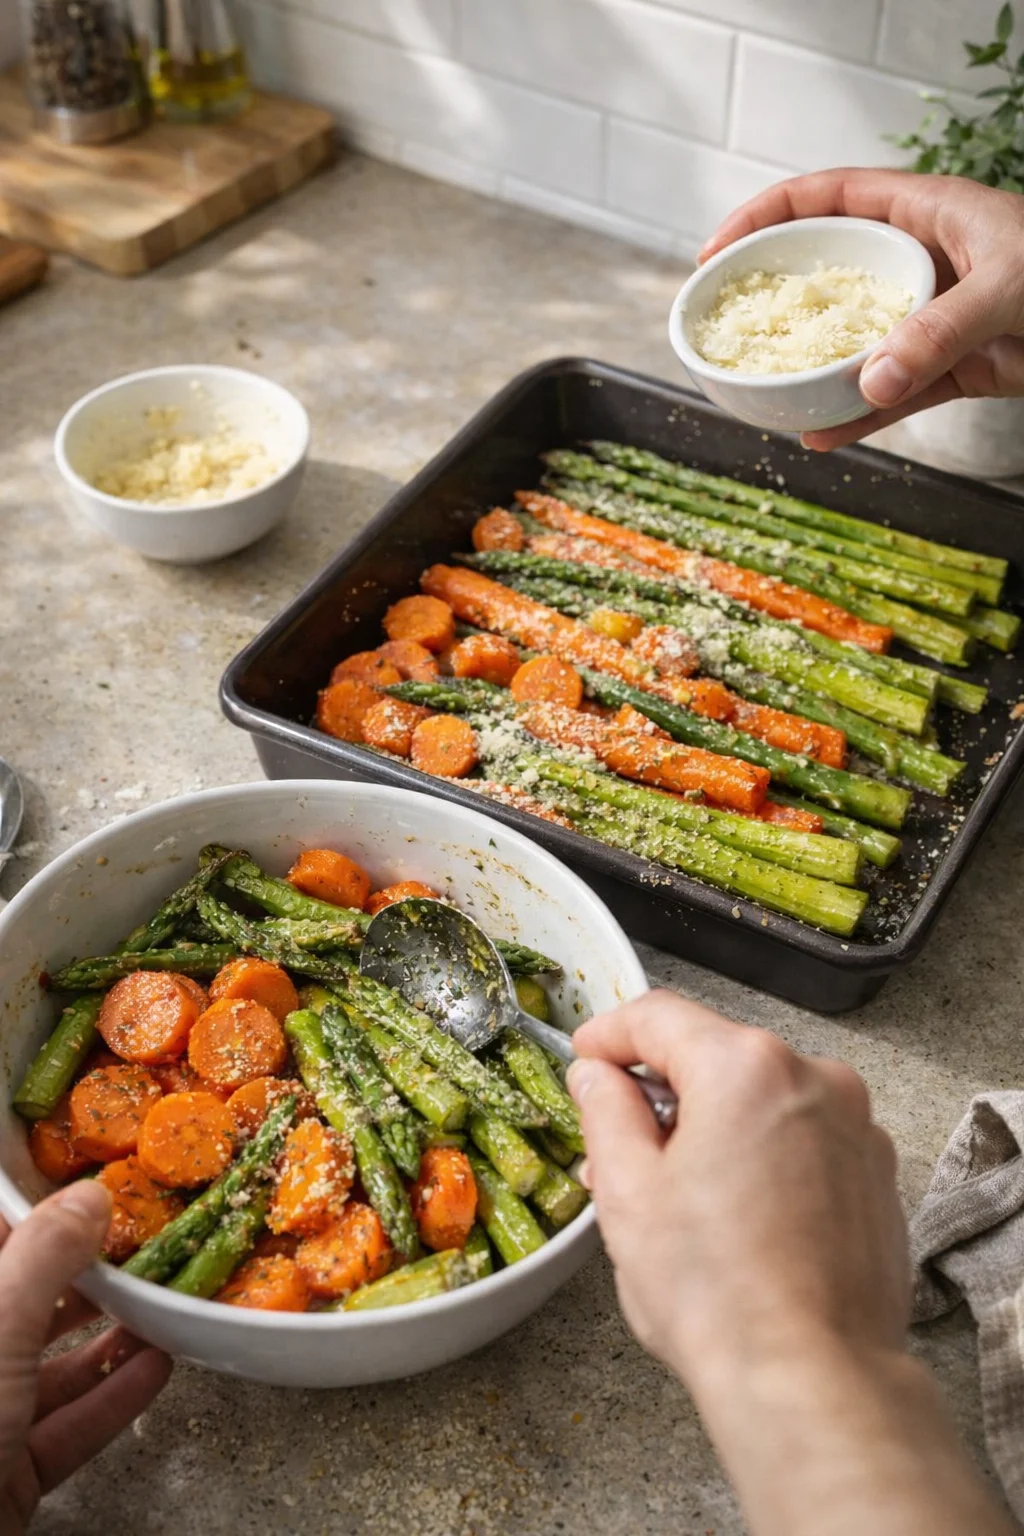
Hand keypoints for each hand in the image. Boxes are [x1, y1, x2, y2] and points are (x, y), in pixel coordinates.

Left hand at [0, 1181, 170, 1533]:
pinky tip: (157, 1368)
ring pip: (44, 1364)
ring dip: (104, 1336)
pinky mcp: (0, 1474)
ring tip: (159, 1300)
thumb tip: (85, 1197)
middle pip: (19, 1301)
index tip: (85, 1183)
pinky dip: (110, 1399)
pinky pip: (61, 1427)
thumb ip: (43, 1258)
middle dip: (80, 1272)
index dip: (30, 1211)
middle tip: (138, 1240)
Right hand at [566, 990, 905, 1387]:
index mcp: (744, 1067)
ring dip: (714, 1126)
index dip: (609, 1034)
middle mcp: (812, 1077)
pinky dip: (764, 1155)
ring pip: (761, 1098)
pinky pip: (804, 1137)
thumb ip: (605, 1111)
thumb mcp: (627, 1191)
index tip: (584, 1058)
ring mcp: (856, 1125)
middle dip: (662, 1093)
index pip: (659, 1017)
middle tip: (615, 1147)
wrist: (814, 1378)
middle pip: (715, 1057)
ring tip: (675, 1196)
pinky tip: (736, 1216)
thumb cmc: (716, 1292)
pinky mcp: (876, 1173)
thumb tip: (598, 1076)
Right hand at [698, 168, 1023, 449]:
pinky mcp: (952, 368)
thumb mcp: (1010, 288)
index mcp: (924, 212)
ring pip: (851, 340)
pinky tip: (820, 438)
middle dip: (774, 298)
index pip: (824, 197)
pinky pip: (890, 394)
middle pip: (825, 270)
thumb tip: (870, 382)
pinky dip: (856, 418)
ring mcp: (931, 317)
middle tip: (724, 328)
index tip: (715, 253)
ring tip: (761, 395)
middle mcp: (918, 261)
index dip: (762, 218)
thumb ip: (938, 330)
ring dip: (807, 369)